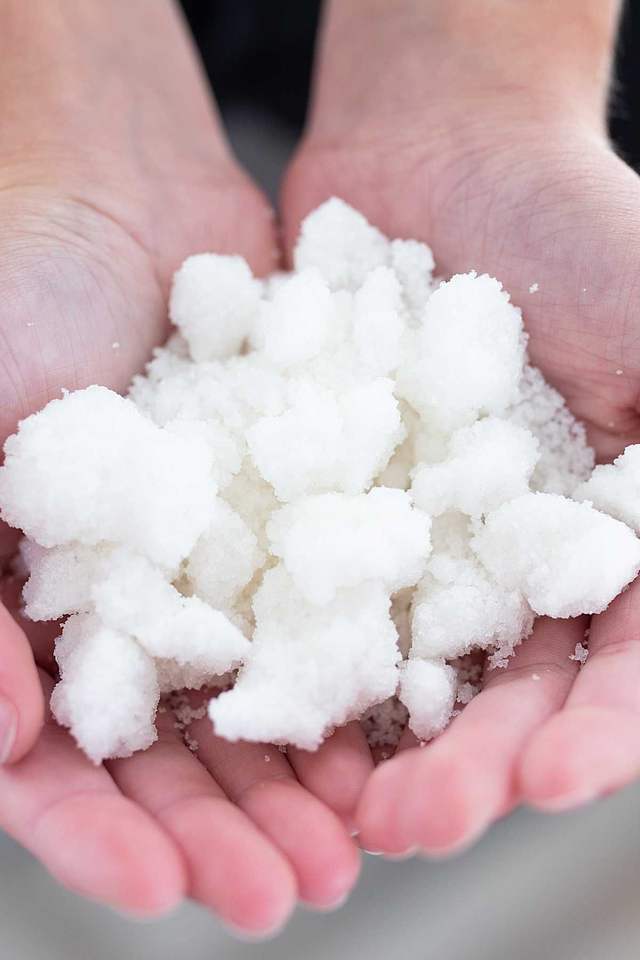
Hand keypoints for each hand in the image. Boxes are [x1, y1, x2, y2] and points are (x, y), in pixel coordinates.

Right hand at [0, 0, 359, 932]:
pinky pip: (308, 615)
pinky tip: (383, 734)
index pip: (52, 766)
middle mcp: (109, 610)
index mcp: (15, 617)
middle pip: (160, 756)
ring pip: (242, 705)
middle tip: (290, 895)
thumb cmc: (1, 300)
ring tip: (355, 846)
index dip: (100, 837)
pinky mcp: (267, 520)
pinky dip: (339, 680)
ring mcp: (193, 568)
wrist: (109, 192)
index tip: (165, 892)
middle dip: (219, 829)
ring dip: (291, 780)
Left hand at [281, 0, 639, 854]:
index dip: (599, 732)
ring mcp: (419, 545)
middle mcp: (515, 565)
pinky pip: (314, 594)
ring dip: (379, 742)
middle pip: (507, 692)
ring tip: (343, 802)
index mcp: (612, 544)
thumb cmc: (581, 227)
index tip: (554, 779)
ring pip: (406, 670)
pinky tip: (269, 707)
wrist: (445, 147)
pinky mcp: (329, 510)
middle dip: (473, 764)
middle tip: (416, 824)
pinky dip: (298, 653)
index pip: (624, 669)